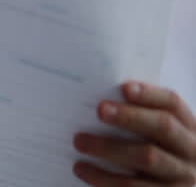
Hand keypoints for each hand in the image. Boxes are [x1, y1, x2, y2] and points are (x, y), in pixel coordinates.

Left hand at [73, 81, 195, 185]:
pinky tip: (81, 169)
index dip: (150, 94)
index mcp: (188, 127)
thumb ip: (138, 116)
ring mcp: (181, 177)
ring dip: (109, 148)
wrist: (169, 186)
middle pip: (163, 127)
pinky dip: (103, 178)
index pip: (172, 104)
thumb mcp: (158, 134)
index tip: (125, 88)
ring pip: (147, 158)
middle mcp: (190, 151)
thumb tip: (99, 97)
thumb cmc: (155, 152)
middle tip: (100, 110)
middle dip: (130, 117)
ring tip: (79, 141)